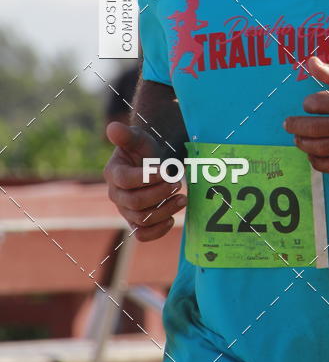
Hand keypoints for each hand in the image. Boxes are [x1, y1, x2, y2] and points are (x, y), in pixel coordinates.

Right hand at [104, 122, 186, 241]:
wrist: (151, 163)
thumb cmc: (143, 149)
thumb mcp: (137, 138)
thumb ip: (126, 135)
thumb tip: (112, 127)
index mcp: (113, 173)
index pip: (125, 180)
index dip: (146, 177)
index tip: (166, 170)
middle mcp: (116, 195)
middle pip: (135, 203)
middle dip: (159, 194)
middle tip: (178, 183)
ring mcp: (125, 210)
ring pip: (142, 219)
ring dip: (165, 210)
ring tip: (183, 198)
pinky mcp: (136, 221)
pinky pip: (142, 234)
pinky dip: (157, 231)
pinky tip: (172, 218)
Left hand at [284, 56, 328, 172]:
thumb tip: (310, 62)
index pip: (316, 103)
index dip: (308, 103)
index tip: (309, 105)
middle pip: (313, 128)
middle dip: (295, 125)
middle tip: (288, 123)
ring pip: (318, 148)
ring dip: (302, 143)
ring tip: (297, 138)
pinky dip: (315, 161)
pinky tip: (312, 153)